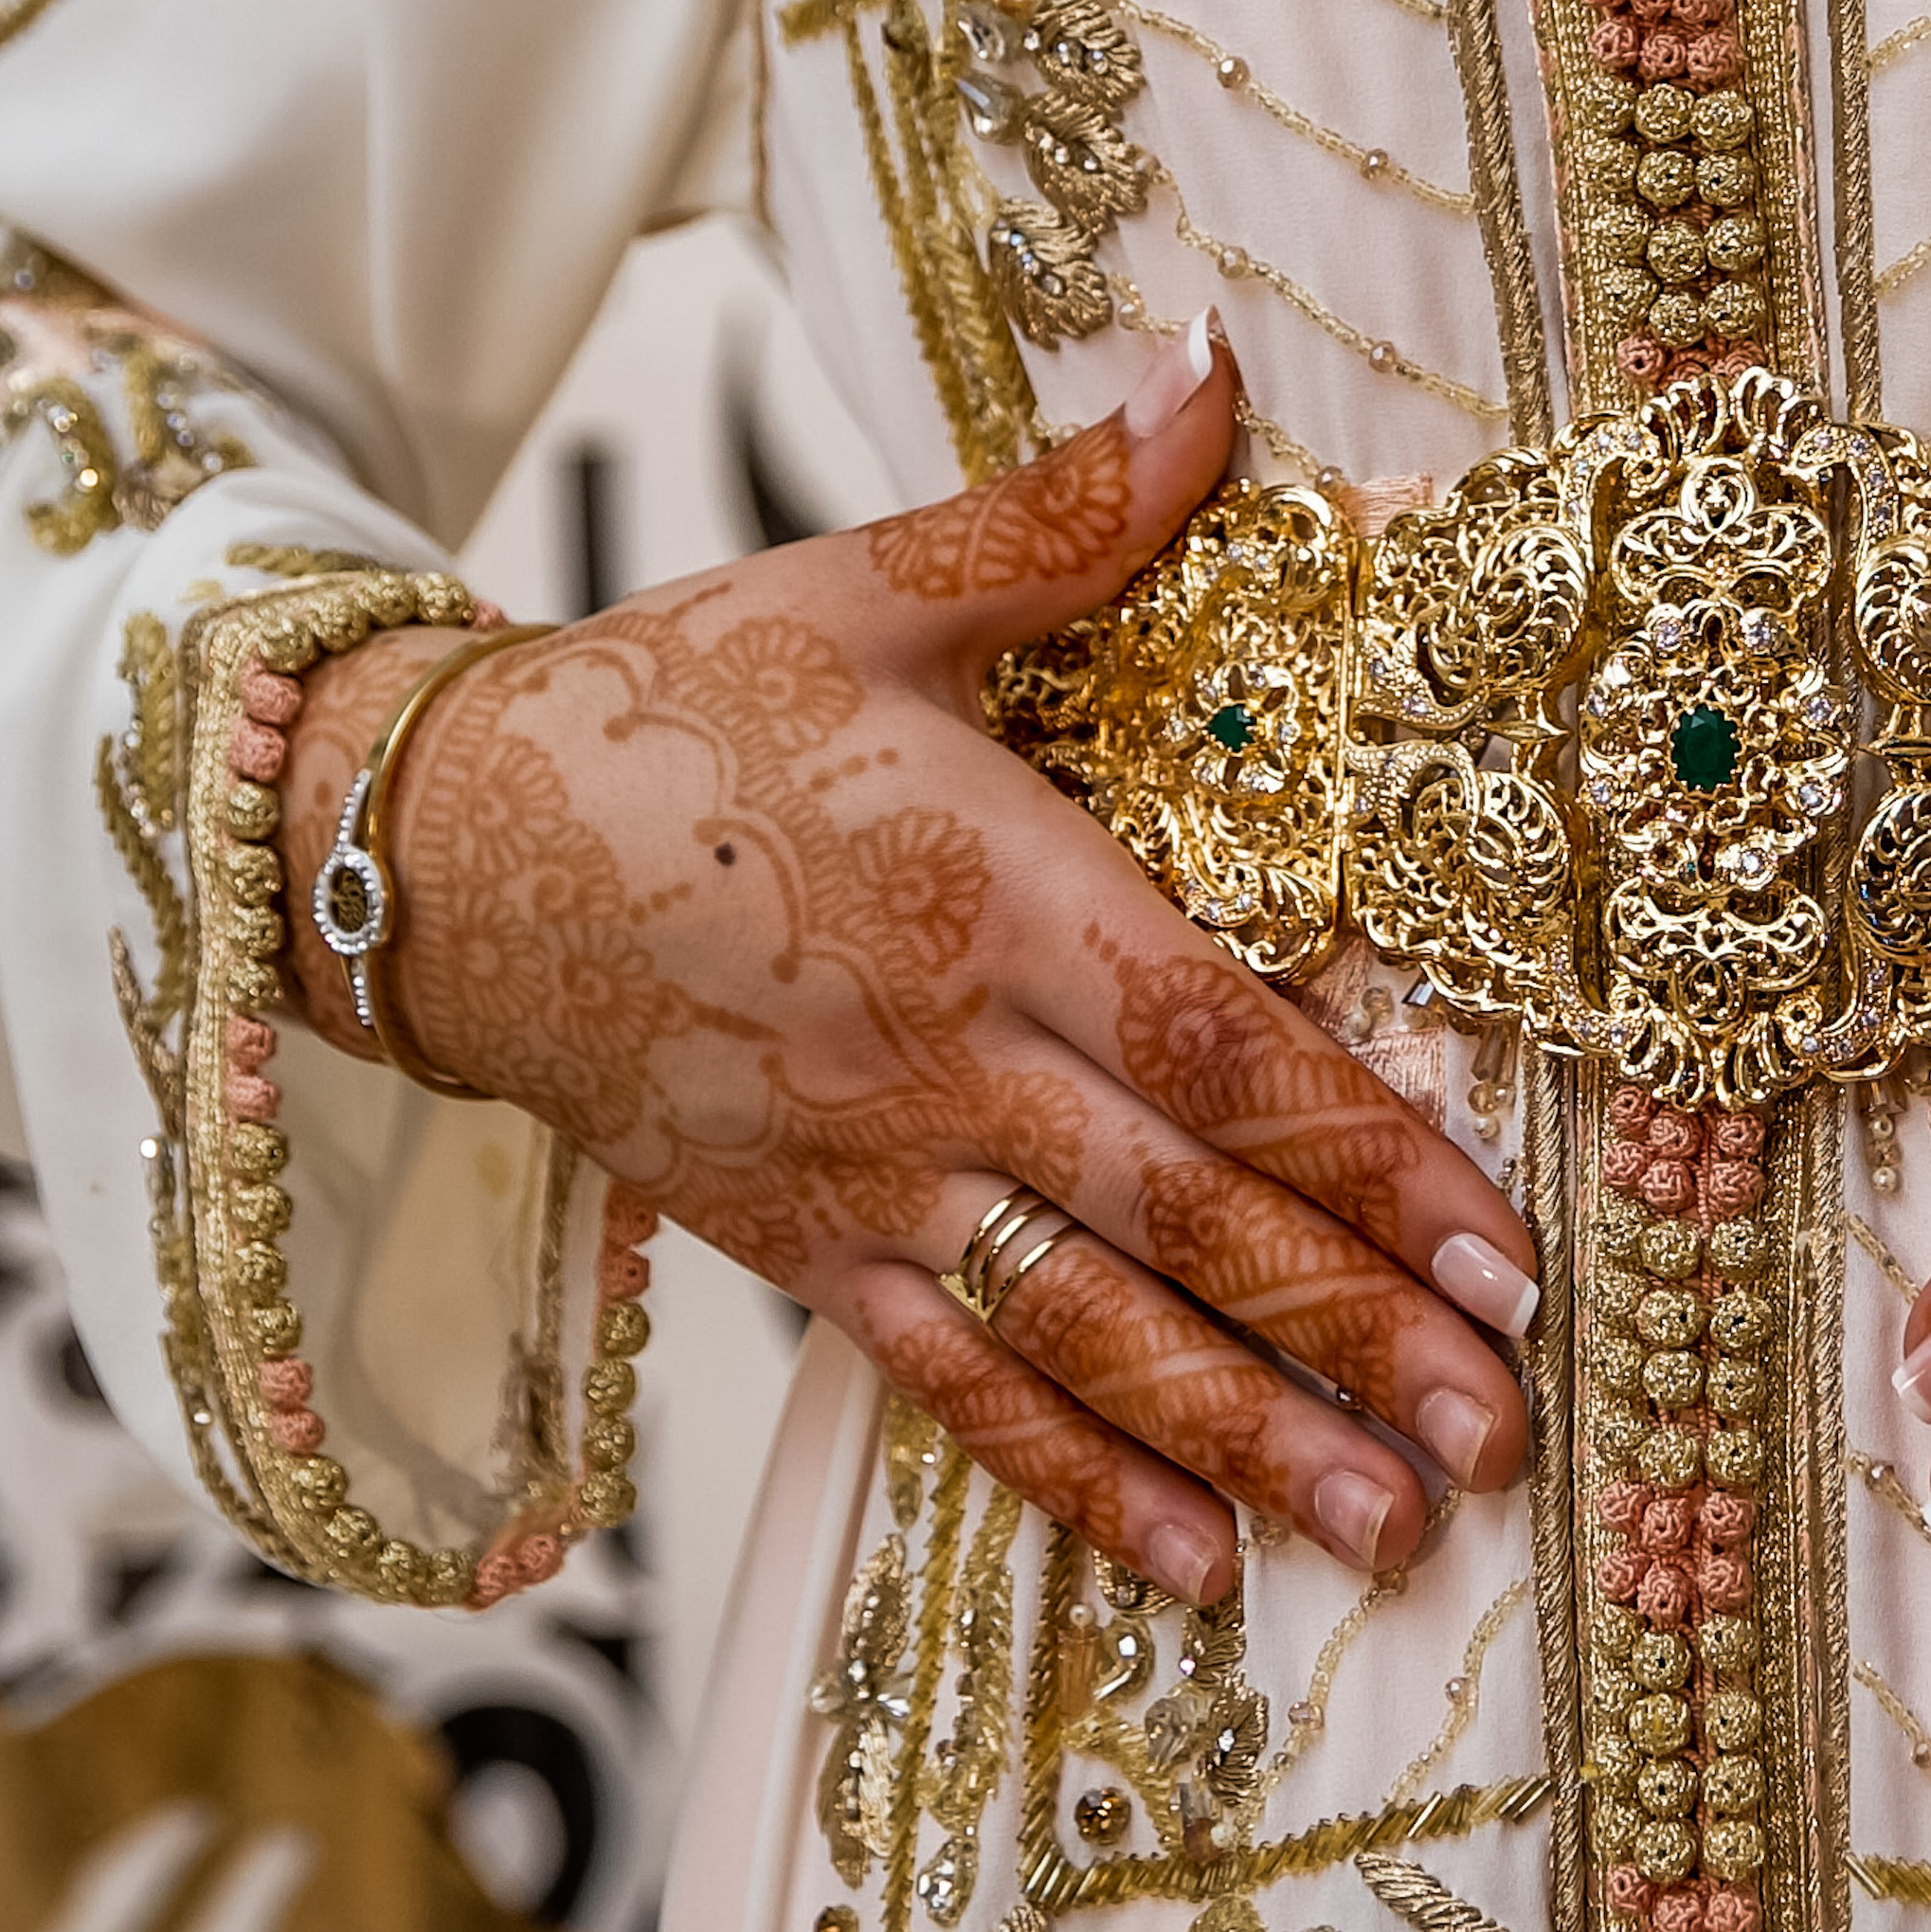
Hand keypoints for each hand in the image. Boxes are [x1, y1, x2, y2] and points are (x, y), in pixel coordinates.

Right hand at [275, 324, 1538, 1606]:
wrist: (425, 846)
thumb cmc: (669, 706)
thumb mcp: (869, 586)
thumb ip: (1064, 511)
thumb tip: (1213, 365)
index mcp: (990, 896)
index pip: (1220, 1048)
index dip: (1369, 1154)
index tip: (1504, 1248)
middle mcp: (943, 1061)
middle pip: (1186, 1219)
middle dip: (1358, 1333)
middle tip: (1505, 1438)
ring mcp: (868, 1174)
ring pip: (1089, 1332)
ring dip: (1247, 1440)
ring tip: (1391, 1530)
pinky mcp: (797, 1249)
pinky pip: (951, 1387)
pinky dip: (1070, 1480)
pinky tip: (1189, 1566)